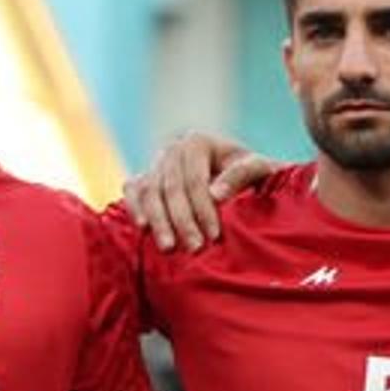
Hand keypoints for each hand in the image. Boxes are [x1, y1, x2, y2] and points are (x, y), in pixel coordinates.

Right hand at [125, 133, 271, 252]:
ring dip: (158, 221)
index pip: (196, 180)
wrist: (235, 173)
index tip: (214, 236)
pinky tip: (143, 228)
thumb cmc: (250, 172)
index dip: (203, 209)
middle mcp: (172, 149)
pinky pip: (132, 190)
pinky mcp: (144, 177)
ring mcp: (155, 163)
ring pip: (150, 192)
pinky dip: (135, 208)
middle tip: (195, 248)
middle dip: (182, 221)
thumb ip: (241, 175)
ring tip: (169, 248)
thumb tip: (216, 195)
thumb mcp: (257, 168)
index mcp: (198, 142)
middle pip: (171, 188)